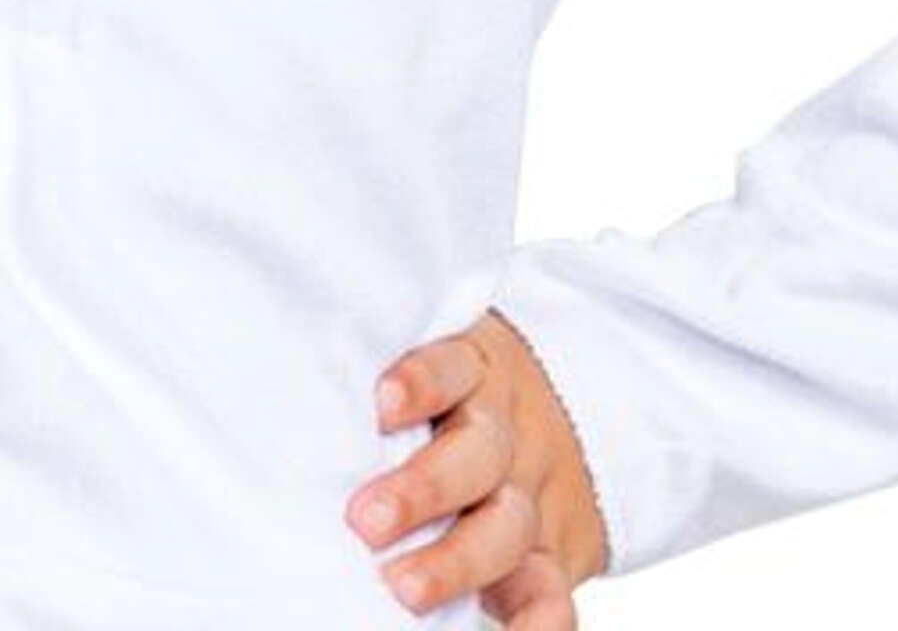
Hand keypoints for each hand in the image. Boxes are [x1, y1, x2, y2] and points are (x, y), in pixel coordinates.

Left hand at [344, 306, 609, 621]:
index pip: (453, 367)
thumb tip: (261, 413)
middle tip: (366, 520)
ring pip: (509, 522)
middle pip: (480, 450)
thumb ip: (373, 399)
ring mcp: (530, 497)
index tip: (381, 404)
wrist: (562, 424)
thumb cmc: (449, 407)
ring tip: (404, 591)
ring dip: (457, 560)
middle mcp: (506, 434)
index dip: (423, 384)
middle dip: (426, 488)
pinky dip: (539, 620)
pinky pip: (551, 590)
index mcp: (475, 374)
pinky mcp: (549, 556)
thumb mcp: (433, 377)